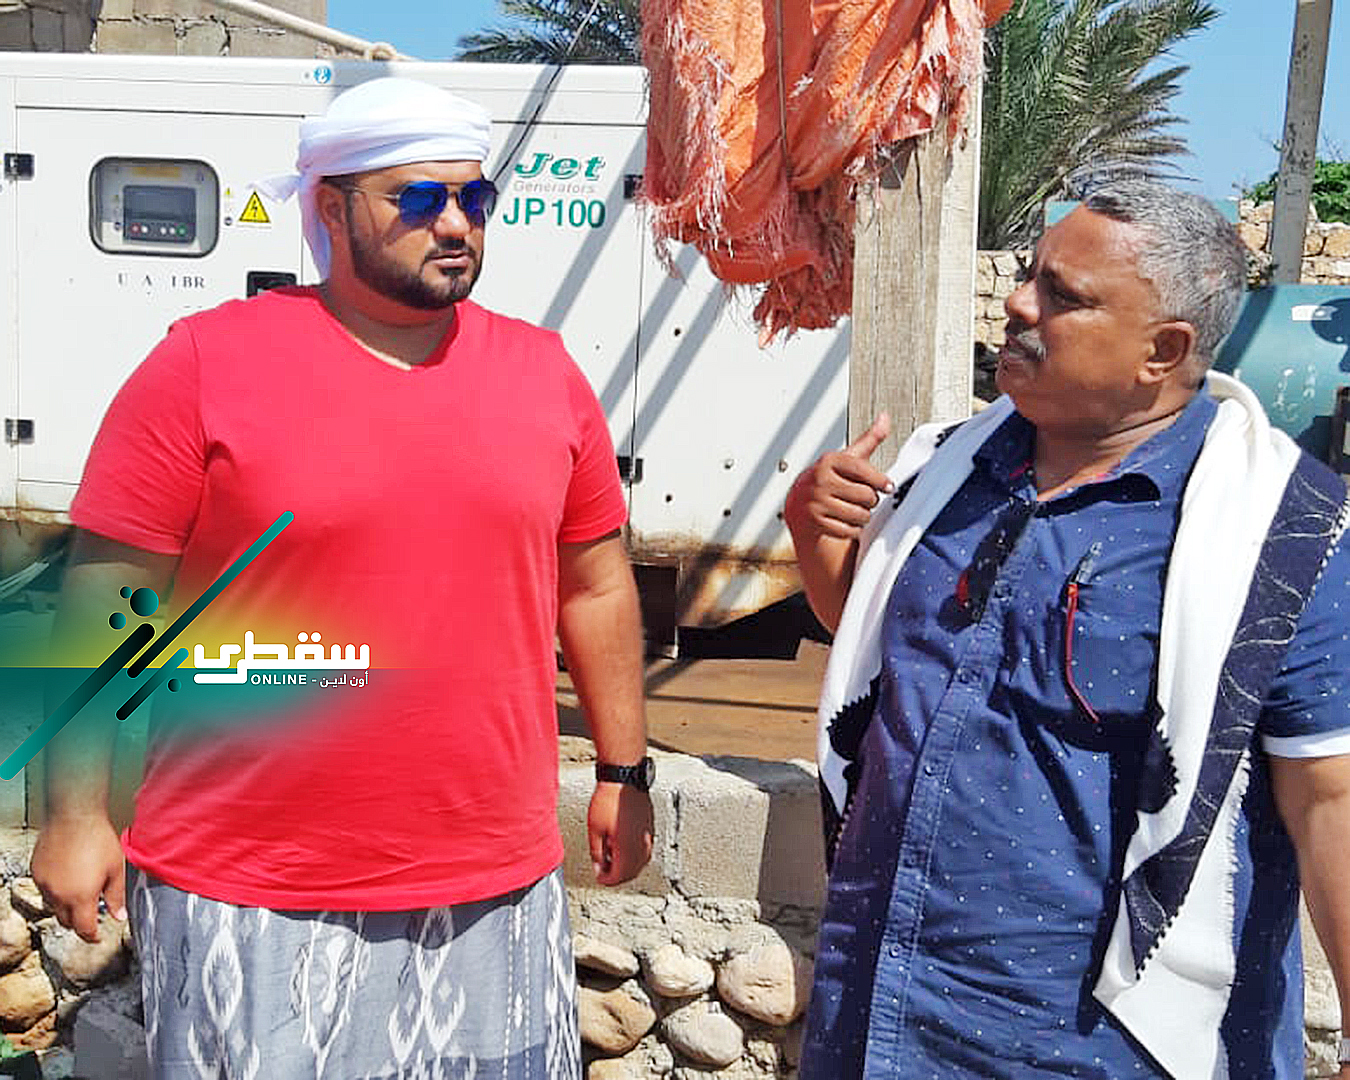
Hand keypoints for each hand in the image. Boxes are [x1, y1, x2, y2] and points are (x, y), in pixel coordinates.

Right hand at [30, 812, 125, 942]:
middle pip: (66, 921)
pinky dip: (56, 892)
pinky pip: (45, 891)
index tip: (98, 937)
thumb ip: (117, 896)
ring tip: (81, 894)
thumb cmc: (98, 840)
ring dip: (66, 907)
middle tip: (91, 916)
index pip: (84, 929)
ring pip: (54, 907)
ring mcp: (44, 884)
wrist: (74, 816)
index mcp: (80, 898)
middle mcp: (58, 896)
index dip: (92, 936)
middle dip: (79, 923)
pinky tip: (68, 879)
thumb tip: (120, 916)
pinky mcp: (36, 873)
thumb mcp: (116, 869)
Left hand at [588, 782, 653, 885]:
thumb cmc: (608, 799)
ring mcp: (648, 836)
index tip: (599, 877)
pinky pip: (645, 850)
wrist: (624, 778)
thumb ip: (597, 853)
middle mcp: (642, 845)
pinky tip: (622, 846)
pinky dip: (634, 855)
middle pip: (632, 872)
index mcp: (628, 849)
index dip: (607, 880)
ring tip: (611, 857)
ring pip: (640, 862)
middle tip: (604, 871)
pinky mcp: (650, 827)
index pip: (619, 876)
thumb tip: (599, 868)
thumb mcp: (595, 829)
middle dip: (618, 875)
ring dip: (627, 866)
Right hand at [784, 413, 893, 542]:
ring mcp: (817, 502)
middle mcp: (821, 480)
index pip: (862, 470)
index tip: (888, 486)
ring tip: (855, 508)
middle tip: (863, 497)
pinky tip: (845, 519)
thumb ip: (869, 439)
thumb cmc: (829, 478)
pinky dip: (852, 528)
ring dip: (863, 515)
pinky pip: (849, 530)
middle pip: (866, 495)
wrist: (799, 503)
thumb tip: (885, 417)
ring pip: (860, 515)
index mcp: (829, 461)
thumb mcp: (847, 457)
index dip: (880, 480)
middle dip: (870, 499)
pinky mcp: (816, 522)